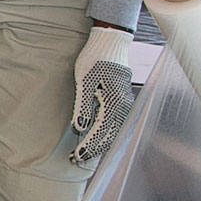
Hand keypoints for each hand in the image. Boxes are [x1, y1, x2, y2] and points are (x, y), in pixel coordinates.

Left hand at [67, 25, 136, 167]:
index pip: (100, 131)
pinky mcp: (122, 100)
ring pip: (113, 131)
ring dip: (99, 143)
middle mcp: (123, 106)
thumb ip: (83, 105)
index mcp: (114, 102)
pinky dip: (106, 133)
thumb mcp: (85, 81)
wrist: (110, 42)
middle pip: (108, 135)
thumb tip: (80, 127)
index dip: (88, 145)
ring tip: (85, 152)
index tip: (76, 155)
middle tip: (77, 159)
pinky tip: (97, 138)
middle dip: (93, 148)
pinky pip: (115, 123)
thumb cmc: (95, 58)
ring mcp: (124, 103)